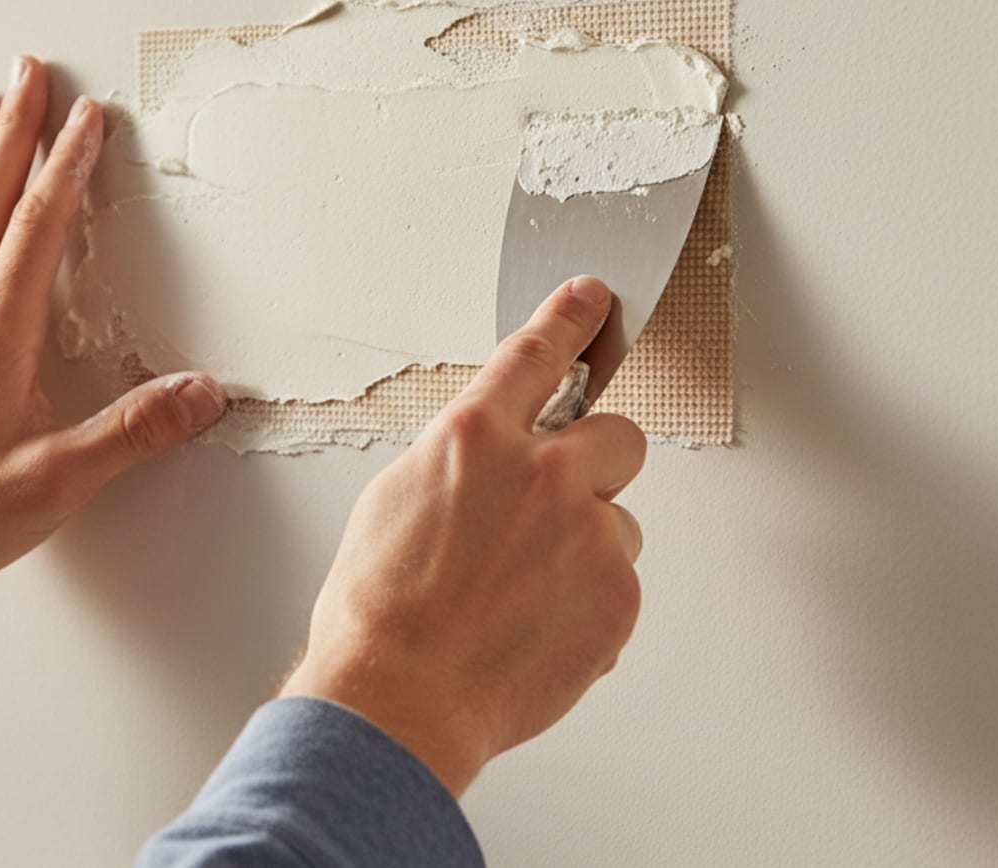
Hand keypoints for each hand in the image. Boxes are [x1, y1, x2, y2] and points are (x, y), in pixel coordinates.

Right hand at [280, 276, 644, 795]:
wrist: (400, 697)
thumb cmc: (379, 612)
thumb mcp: (394, 501)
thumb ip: (459, 463)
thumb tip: (488, 463)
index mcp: (476, 436)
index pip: (538, 354)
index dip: (571, 320)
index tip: (594, 300)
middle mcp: (543, 472)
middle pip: (619, 434)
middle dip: (595, 464)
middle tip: (556, 508)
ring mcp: (589, 532)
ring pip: (618, 518)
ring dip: (585, 545)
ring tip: (523, 595)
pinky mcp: (618, 593)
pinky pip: (619, 580)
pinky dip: (589, 601)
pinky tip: (536, 627)